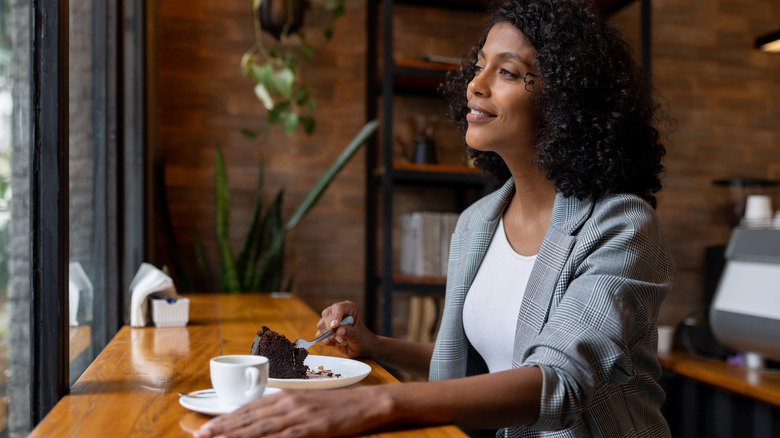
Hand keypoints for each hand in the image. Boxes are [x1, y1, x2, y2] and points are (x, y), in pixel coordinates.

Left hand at [195, 386, 391, 437]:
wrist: (367, 402)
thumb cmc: (338, 405)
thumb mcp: (307, 404)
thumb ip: (285, 412)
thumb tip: (262, 423)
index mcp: (286, 396)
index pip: (249, 409)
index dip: (226, 420)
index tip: (206, 428)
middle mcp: (288, 403)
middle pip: (249, 418)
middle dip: (223, 429)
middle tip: (200, 436)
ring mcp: (299, 416)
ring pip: (261, 429)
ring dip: (236, 436)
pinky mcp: (312, 428)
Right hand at [315, 300, 378, 357]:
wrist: (360, 347)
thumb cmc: (362, 338)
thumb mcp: (359, 335)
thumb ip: (350, 332)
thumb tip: (339, 330)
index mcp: (348, 308)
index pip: (339, 307)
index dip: (336, 316)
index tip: (335, 326)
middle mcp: (337, 312)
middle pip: (326, 315)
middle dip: (332, 329)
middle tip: (341, 338)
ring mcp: (329, 321)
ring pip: (321, 325)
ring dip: (331, 337)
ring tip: (343, 341)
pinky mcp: (325, 331)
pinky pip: (319, 335)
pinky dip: (327, 341)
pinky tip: (337, 343)